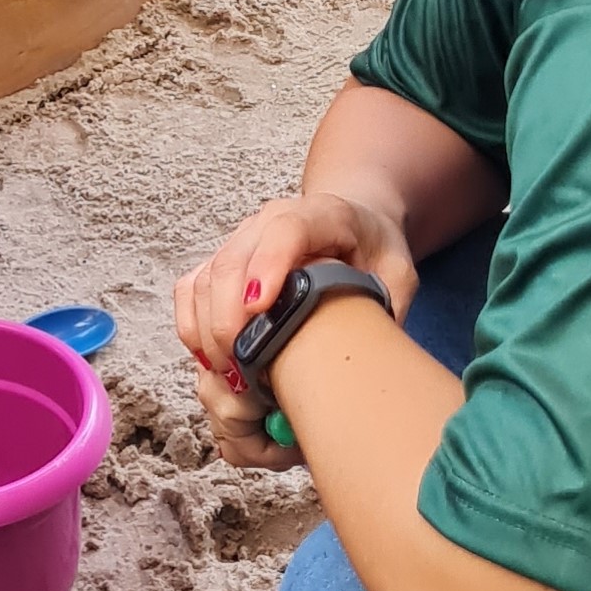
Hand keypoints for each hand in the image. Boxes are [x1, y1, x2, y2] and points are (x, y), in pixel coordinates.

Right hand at [174, 192, 417, 470]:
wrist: (354, 225)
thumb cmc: (375, 252)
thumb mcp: (399, 274)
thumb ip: (389, 308)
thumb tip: (366, 363)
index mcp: (324, 215)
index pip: (287, 228)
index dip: (268, 264)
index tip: (259, 308)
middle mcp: (271, 220)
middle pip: (232, 260)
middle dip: (229, 318)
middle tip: (244, 371)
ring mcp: (241, 239)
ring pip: (206, 279)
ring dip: (210, 331)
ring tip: (234, 376)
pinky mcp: (222, 260)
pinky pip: (191, 290)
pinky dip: (193, 326)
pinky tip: (211, 359)